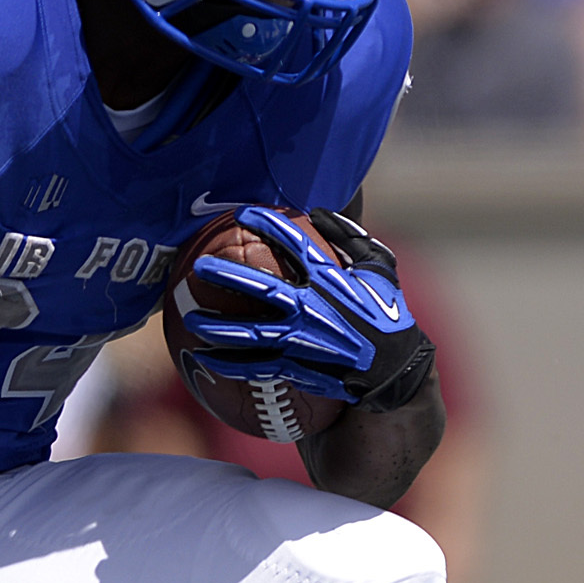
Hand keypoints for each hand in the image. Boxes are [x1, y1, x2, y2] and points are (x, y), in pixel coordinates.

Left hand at [173, 208, 433, 412]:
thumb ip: (351, 237)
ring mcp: (304, 341)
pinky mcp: (299, 368)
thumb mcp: (379, 268)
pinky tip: (205, 359)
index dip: (267, 224)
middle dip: (227, 276)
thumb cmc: (388, 314)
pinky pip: (257, 367)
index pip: (295, 243)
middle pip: (261, 288)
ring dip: (217, 327)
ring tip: (189, 319)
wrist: (395, 370)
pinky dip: (230, 363)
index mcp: (333, 278)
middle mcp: (314, 308)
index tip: (241, 213)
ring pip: (251, 333)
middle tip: (198, 267)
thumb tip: (320, 212)